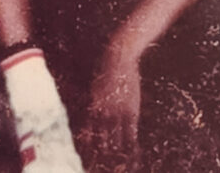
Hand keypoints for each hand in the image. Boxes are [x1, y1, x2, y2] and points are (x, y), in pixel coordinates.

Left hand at [88, 47, 141, 167]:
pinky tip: (132, 156)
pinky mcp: (130, 113)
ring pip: (115, 142)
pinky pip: (130, 136)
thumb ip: (94, 105)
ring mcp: (117, 114)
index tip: (88, 158)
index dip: (88, 147)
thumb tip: (91, 118)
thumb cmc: (106, 71)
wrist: (119, 58)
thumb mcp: (94, 89)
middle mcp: (102, 114)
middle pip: (100, 141)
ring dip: (116, 155)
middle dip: (101, 155)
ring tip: (118, 167)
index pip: (88, 133)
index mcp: (91, 107)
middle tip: (101, 166)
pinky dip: (130, 147)